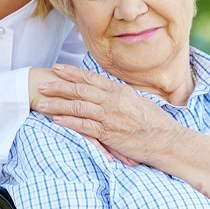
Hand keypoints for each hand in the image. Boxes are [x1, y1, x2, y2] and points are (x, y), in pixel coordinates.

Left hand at [33, 64, 185, 164]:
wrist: (166, 140)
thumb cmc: (155, 123)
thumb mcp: (138, 102)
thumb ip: (121, 97)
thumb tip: (110, 92)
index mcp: (120, 91)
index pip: (91, 78)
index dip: (72, 72)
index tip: (58, 68)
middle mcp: (113, 101)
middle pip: (80, 90)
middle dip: (59, 86)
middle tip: (42, 84)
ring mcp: (110, 117)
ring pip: (78, 107)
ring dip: (58, 105)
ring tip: (42, 104)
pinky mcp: (109, 134)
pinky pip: (84, 126)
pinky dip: (69, 123)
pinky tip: (57, 121)